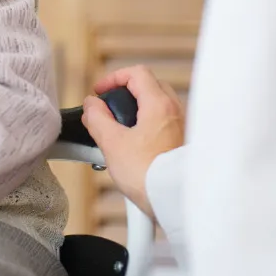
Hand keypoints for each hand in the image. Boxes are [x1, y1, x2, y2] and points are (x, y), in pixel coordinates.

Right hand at [82, 65, 185, 220]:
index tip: (100, 93)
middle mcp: (176, 112)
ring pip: (158, 107)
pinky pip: (164, 125)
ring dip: (136, 112)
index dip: (113, 78)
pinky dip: (147, 127)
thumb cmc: (149, 175)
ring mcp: (183, 128)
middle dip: (125, 94)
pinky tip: (134, 148)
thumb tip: (91, 106)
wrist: (176, 202)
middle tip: (109, 109)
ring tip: (118, 133)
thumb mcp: (112, 143)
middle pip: (149, 87)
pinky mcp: (183, 145)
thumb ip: (97, 118)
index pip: (136, 73)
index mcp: (159, 105)